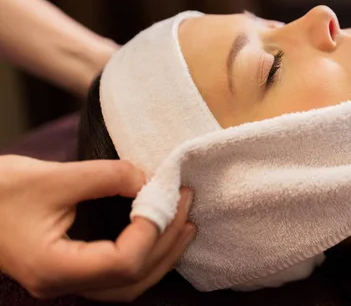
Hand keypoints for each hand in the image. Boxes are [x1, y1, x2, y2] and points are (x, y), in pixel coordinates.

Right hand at [0, 155, 195, 301]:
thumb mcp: (52, 176)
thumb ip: (106, 177)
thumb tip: (150, 179)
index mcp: (54, 268)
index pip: (122, 262)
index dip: (152, 230)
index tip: (166, 194)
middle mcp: (62, 284)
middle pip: (132, 280)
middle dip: (168, 241)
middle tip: (186, 203)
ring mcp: (66, 282)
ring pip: (128, 285)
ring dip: (162, 254)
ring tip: (185, 222)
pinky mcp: (71, 270)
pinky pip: (117, 275)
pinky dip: (145, 255)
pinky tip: (158, 232)